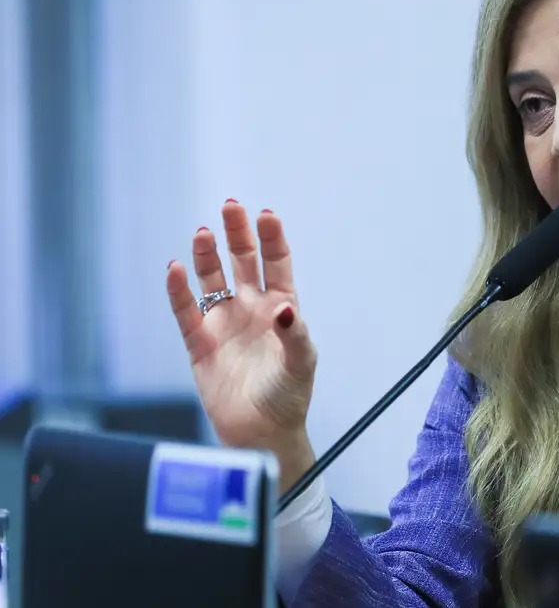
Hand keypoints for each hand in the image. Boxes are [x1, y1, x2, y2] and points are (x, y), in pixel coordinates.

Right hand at [166, 200, 317, 491]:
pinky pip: (186, 312)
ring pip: (212, 279)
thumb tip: (286, 308)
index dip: (271, 238)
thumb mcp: (301, 364)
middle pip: (242, 261)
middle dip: (237, 233)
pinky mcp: (200, 344)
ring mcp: (224, 323)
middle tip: (230, 206)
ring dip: (207, 256)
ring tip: (203, 232)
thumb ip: (296, 335)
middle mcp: (251, 309)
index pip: (276, 263)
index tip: (265, 214)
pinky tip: (176, 269)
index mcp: (281, 308)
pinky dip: (179, 292)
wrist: (262, 434)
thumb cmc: (289, 397)